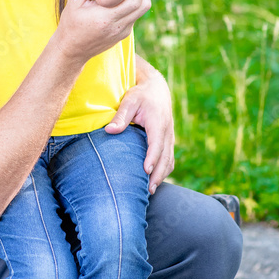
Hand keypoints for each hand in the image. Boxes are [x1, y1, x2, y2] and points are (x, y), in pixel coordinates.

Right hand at [55, 0, 149, 65]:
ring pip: (141, 12)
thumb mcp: (74, 2)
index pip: (133, 0)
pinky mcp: (123, 35)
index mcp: (106, 18)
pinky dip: (134, 5)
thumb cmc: (71, 25)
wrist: (71, 50)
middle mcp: (118, 26)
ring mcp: (122, 32)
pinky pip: (134, 17)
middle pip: (143, 5)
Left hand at [105, 63, 174, 192]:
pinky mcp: (168, 140)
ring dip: (162, 175)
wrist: (156, 88)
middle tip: (149, 190)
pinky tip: (154, 180)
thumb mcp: (129, 101)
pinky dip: (164, 170)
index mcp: (158, 122)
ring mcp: (169, 136)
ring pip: (169, 159)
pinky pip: (169, 158)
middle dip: (158, 174)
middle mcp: (166, 131)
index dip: (152, 158)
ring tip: (151, 190)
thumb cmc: (140, 94)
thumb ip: (120, 116)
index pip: (156, 144)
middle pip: (165, 157)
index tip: (146, 171)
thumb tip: (109, 130)